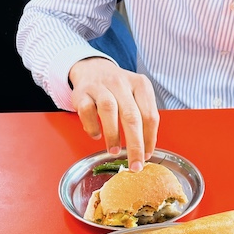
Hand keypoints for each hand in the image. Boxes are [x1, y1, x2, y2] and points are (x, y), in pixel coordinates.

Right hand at [69, 57, 158, 171]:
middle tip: (135, 164)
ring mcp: (100, 86)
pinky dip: (92, 126)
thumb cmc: (118, 89)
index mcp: (140, 85)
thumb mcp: (136, 95)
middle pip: (131, 116)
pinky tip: (96, 135)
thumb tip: (145, 148)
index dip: (150, 139)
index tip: (147, 155)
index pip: (150, 115)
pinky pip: (87, 111)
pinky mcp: (82, 92)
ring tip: (114, 151)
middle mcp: (121, 83)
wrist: (93, 69)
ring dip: (113, 135)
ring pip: (109, 110)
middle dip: (135, 144)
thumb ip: (142, 116)